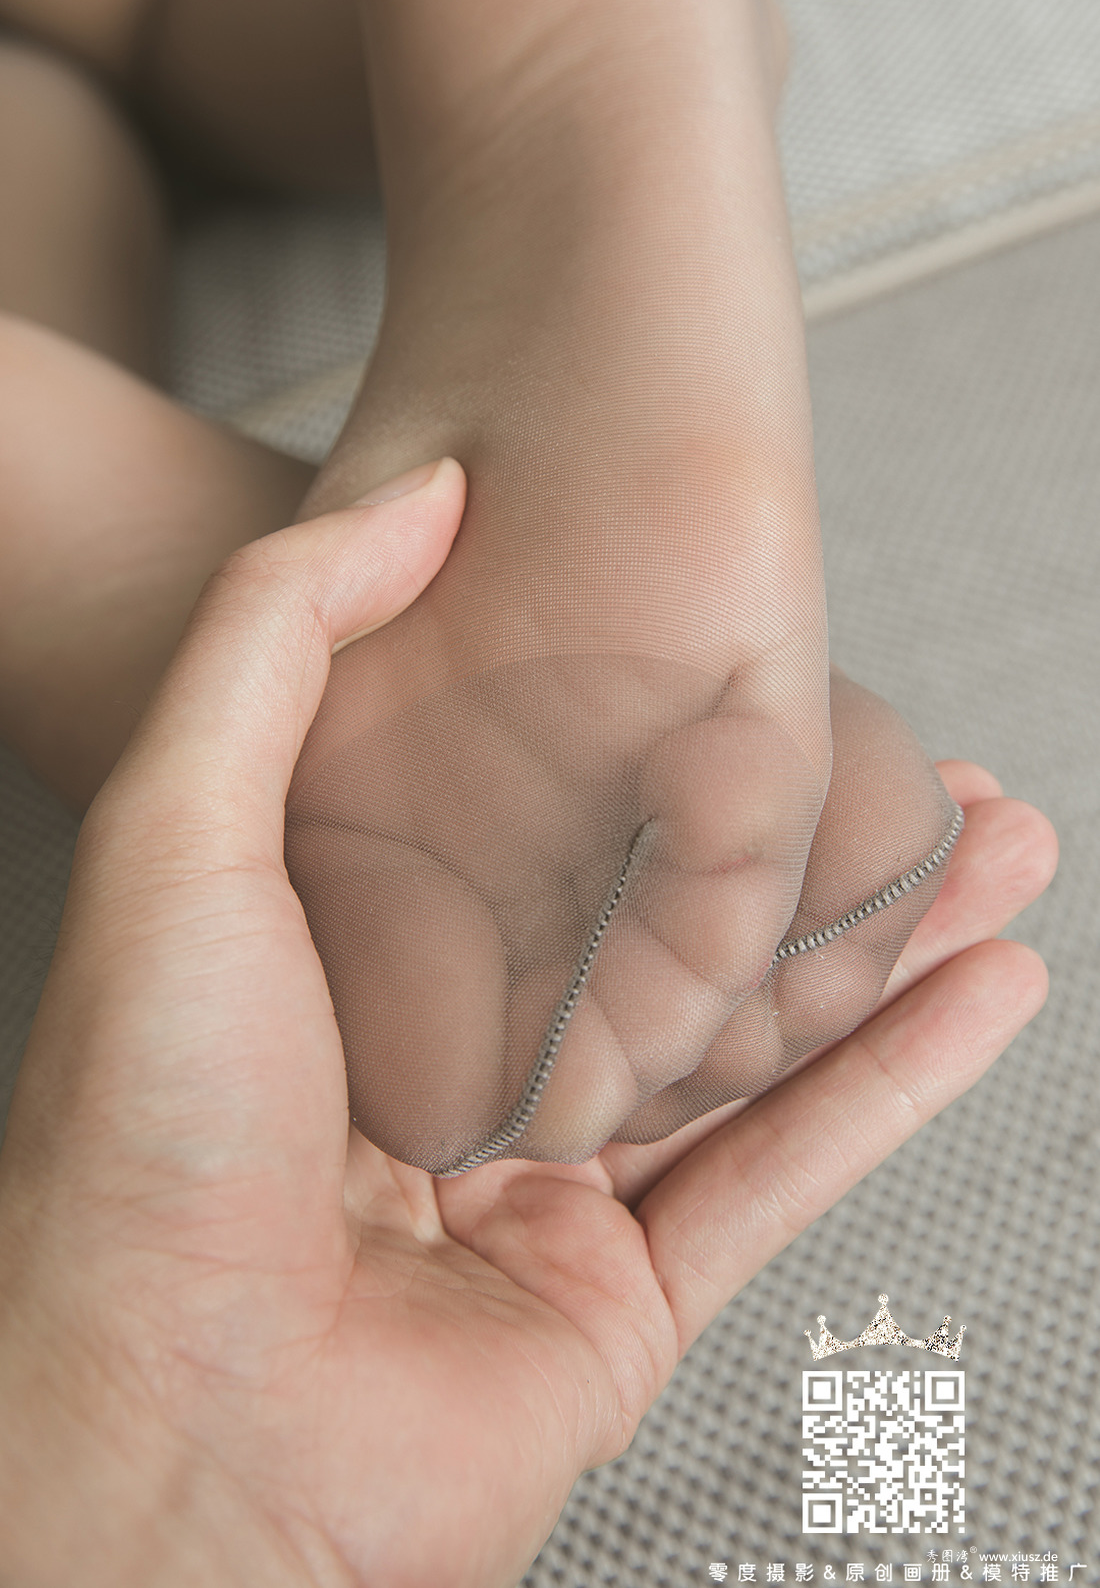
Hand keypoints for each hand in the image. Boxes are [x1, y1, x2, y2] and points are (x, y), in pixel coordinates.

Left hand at [0, 458, 1054, 1587]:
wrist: (152, 1445)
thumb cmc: (137, 1143)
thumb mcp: (180, 829)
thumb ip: (277, 638)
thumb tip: (414, 496)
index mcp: (362, 950)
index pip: (553, 814)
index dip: (671, 736)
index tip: (771, 659)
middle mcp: (458, 1063)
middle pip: (675, 926)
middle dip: (819, 843)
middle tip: (937, 763)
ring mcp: (543, 1187)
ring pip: (752, 1042)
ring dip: (887, 947)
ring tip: (1003, 853)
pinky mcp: (617, 1302)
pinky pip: (781, 1174)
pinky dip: (893, 1084)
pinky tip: (983, 996)